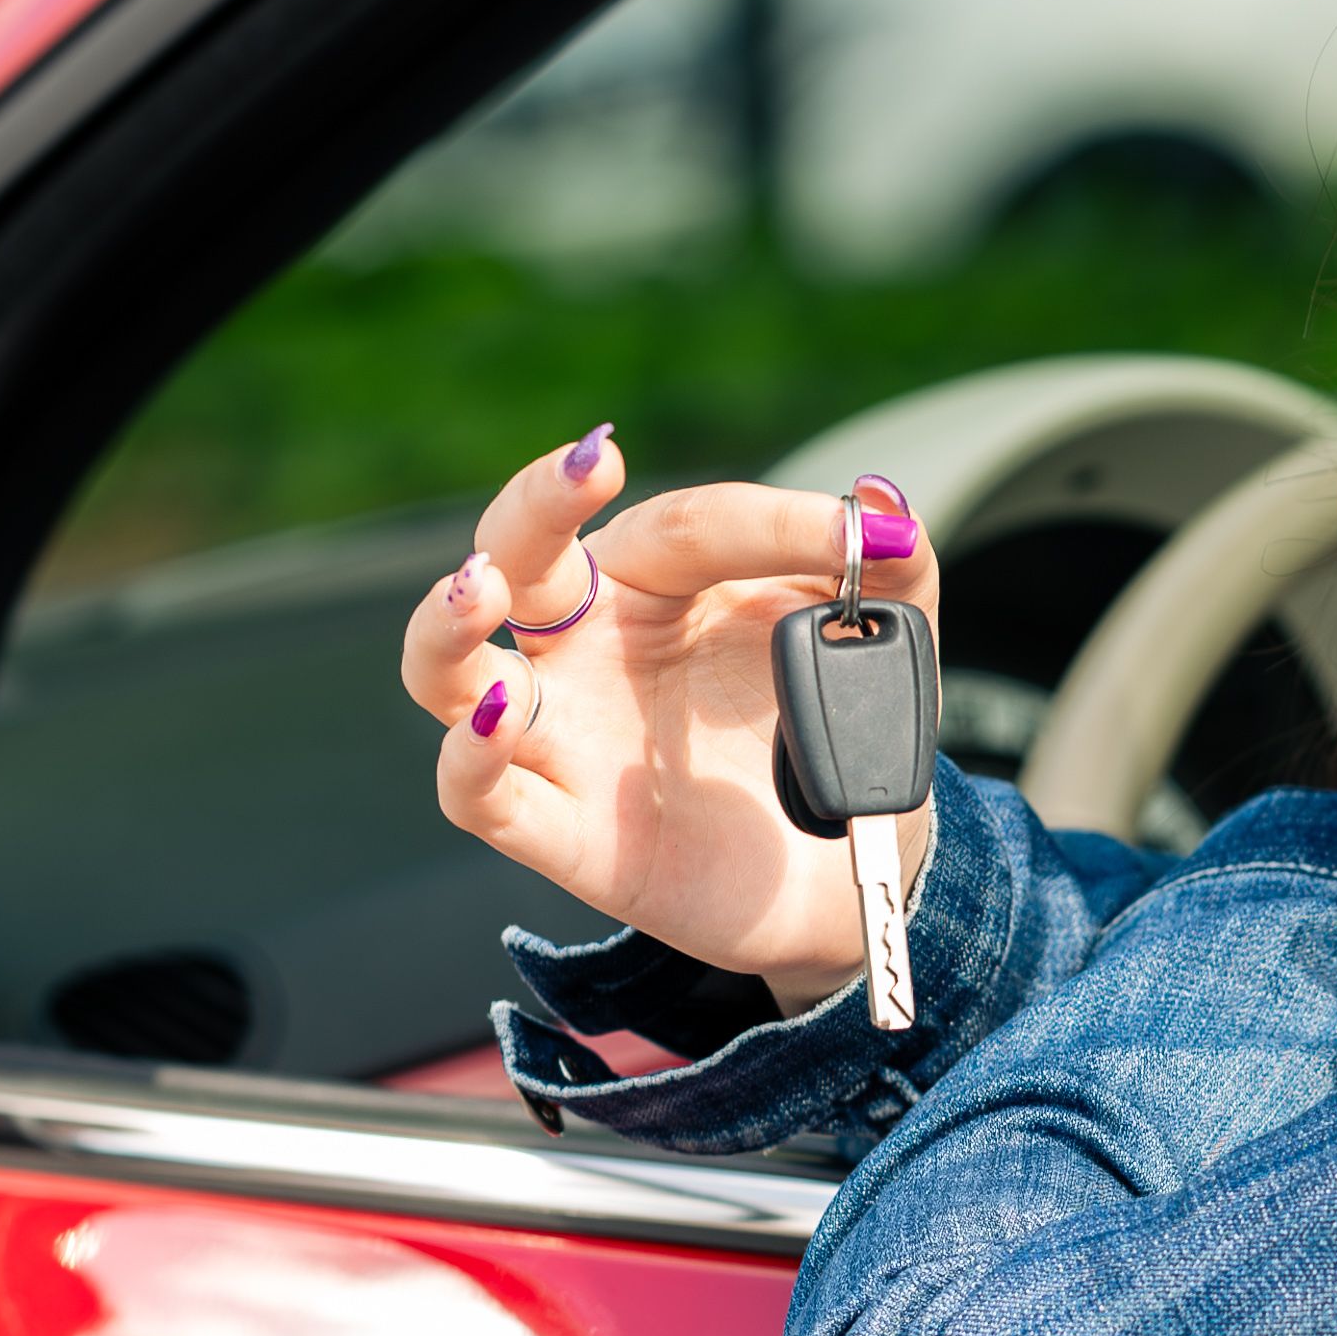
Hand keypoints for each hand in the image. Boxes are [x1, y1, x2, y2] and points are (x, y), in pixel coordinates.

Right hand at [402, 427, 941, 996]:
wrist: (851, 868)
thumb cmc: (830, 731)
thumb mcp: (882, 643)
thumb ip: (892, 571)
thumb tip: (882, 503)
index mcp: (656, 581)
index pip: (683, 527)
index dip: (768, 524)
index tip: (851, 539)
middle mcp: (587, 645)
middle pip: (518, 554)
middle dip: (537, 504)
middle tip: (587, 466)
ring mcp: (562, 735)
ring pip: (448, 671)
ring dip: (444, 625)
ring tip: (477, 588)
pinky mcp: (561, 832)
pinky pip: (478, 795)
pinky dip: (468, 758)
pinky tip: (492, 722)